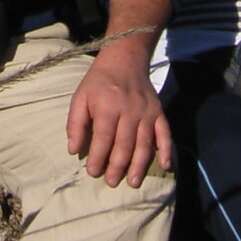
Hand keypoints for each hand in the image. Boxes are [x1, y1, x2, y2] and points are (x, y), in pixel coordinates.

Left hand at [64, 42, 172, 187]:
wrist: (124, 58)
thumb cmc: (99, 81)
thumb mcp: (80, 97)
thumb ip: (75, 123)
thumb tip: (74, 150)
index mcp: (108, 105)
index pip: (104, 137)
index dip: (98, 157)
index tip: (92, 172)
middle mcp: (130, 109)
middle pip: (125, 143)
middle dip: (117, 166)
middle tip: (110, 182)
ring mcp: (147, 111)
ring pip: (144, 143)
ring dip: (139, 165)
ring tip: (133, 183)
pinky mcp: (159, 111)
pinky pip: (165, 133)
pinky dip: (167, 150)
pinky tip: (166, 166)